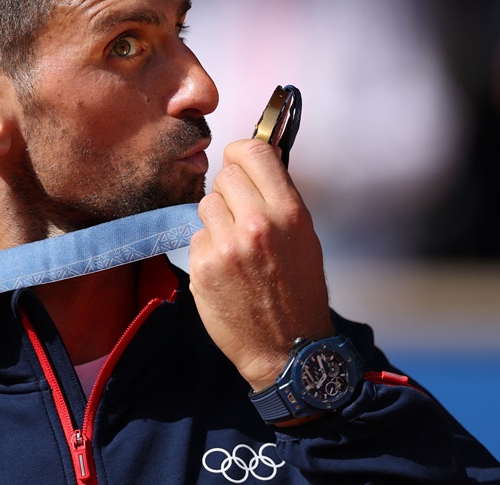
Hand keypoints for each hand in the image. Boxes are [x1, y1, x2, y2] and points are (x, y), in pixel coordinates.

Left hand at [189, 139, 332, 390]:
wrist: (288, 349)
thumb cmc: (299, 291)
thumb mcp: (304, 237)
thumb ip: (278, 196)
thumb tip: (257, 156)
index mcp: (288, 213)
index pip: (253, 150)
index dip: (242, 153)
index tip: (241, 163)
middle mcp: (257, 225)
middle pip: (224, 176)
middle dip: (229, 192)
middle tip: (241, 216)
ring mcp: (226, 247)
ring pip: (206, 205)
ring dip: (216, 221)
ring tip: (236, 248)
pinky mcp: (202, 267)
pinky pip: (196, 237)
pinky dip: (207, 250)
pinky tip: (225, 271)